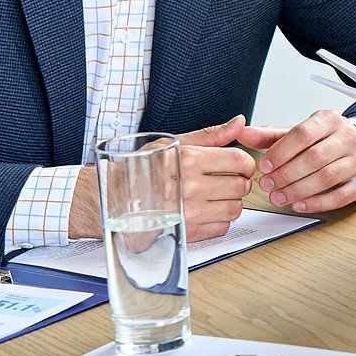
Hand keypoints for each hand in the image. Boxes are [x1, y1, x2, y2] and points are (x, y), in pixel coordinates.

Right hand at [66, 116, 256, 241]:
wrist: (111, 198)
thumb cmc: (142, 169)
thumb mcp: (173, 144)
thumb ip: (210, 135)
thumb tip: (239, 122)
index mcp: (190, 160)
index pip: (239, 161)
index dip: (245, 163)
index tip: (239, 166)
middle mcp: (190, 187)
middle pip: (240, 186)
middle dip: (239, 183)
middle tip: (228, 181)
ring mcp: (188, 212)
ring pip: (234, 209)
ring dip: (230, 203)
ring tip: (216, 196)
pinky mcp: (185, 232)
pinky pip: (221, 228)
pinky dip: (219, 221)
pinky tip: (205, 211)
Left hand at [237, 110, 355, 213]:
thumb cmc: (329, 142)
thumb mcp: (303, 133)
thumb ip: (272, 136)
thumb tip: (242, 133)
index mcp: (330, 120)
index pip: (303, 133)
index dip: (280, 152)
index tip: (263, 166)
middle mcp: (349, 136)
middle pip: (314, 157)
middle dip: (286, 174)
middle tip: (267, 186)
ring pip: (327, 176)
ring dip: (298, 190)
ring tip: (279, 197)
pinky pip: (341, 195)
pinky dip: (318, 202)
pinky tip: (300, 205)